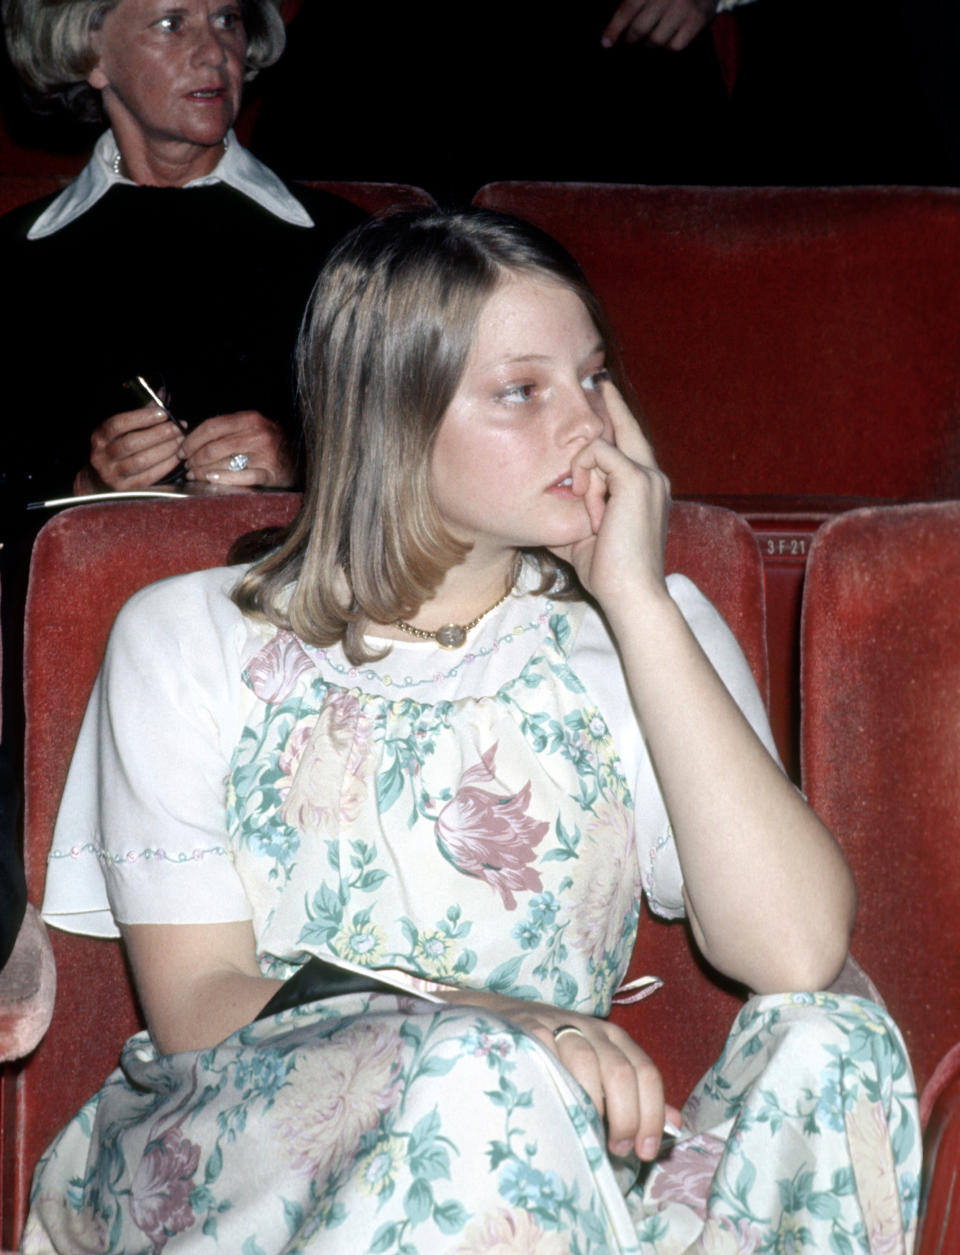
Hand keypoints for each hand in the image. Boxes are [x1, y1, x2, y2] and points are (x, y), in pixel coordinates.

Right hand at [77, 405, 182, 492]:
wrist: (98, 481)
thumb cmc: (116, 448)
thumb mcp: (121, 430)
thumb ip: (142, 413)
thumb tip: (164, 396)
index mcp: (99, 436)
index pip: (118, 424)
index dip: (142, 417)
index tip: (163, 413)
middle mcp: (101, 455)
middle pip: (132, 443)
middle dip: (159, 434)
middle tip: (178, 428)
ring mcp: (111, 474)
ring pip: (141, 461)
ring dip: (165, 450)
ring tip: (180, 441)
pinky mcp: (125, 490)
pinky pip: (148, 477)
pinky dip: (165, 466)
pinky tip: (176, 458)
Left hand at [181, 411, 296, 487]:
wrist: (299, 460)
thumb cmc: (269, 444)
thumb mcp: (251, 428)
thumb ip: (227, 430)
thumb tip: (192, 439)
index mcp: (249, 419)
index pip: (211, 427)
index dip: (191, 440)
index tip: (181, 450)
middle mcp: (257, 434)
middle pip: (213, 446)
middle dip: (194, 458)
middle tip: (187, 466)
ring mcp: (264, 454)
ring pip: (223, 462)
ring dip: (202, 471)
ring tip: (194, 475)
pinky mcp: (269, 473)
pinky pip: (240, 477)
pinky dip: (222, 478)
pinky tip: (210, 479)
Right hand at [443, 990, 679, 1158]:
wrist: (502, 1016)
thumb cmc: (557, 1054)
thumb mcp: (601, 1066)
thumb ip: (636, 1094)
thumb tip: (676, 1124)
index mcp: (615, 1038)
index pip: (646, 1072)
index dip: (651, 1114)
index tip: (645, 1150)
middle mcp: (592, 1029)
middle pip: (621, 1072)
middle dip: (625, 1117)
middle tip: (616, 1149)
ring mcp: (559, 1028)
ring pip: (588, 1065)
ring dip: (593, 1107)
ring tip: (589, 1135)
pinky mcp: (529, 1032)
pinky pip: (549, 1060)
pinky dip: (558, 1089)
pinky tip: (557, 1111)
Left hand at [549, 382, 670, 609]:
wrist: (631, 594)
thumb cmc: (607, 573)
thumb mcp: (581, 536)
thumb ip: (569, 514)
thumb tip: (542, 506)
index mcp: (644, 491)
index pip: (629, 447)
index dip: (614, 425)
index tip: (602, 404)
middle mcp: (652, 478)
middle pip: (628, 429)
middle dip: (612, 403)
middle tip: (599, 379)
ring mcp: (648, 477)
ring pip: (604, 445)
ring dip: (584, 476)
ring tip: (590, 515)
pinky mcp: (636, 480)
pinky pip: (599, 452)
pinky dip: (584, 474)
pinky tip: (588, 506)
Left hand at [602, 0, 718, 49]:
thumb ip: (633, 3)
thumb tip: (612, 31)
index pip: (628, 8)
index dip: (614, 28)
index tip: (605, 43)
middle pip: (640, 28)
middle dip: (632, 38)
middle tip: (631, 39)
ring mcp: (683, 7)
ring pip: (656, 40)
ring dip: (649, 44)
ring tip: (650, 38)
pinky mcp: (696, 20)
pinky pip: (674, 46)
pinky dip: (667, 47)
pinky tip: (667, 39)